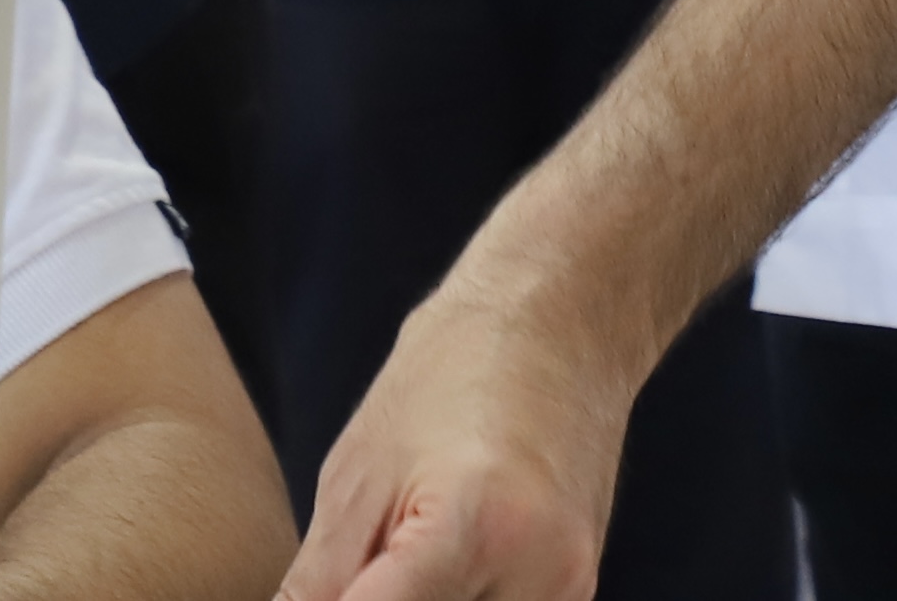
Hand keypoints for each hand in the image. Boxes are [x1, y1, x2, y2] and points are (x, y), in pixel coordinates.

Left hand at [279, 281, 636, 600]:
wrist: (560, 322)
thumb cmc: (450, 373)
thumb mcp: (358, 473)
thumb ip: (320, 583)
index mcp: (474, 528)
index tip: (320, 591)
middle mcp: (538, 576)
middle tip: (358, 565)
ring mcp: (567, 591)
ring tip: (389, 561)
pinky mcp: (576, 594)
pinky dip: (454, 600)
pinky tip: (428, 571)